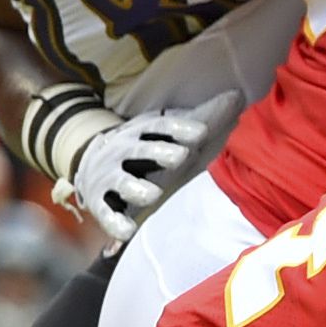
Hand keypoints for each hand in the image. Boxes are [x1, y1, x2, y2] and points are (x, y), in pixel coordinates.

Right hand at [64, 92, 235, 240]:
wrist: (88, 163)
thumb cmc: (143, 149)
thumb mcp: (166, 132)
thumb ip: (202, 119)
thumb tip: (237, 96)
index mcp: (142, 133)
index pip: (160, 127)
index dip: (179, 128)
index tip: (201, 132)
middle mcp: (123, 151)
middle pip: (140, 150)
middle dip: (158, 152)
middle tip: (181, 156)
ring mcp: (109, 177)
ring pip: (121, 181)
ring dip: (135, 187)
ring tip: (152, 194)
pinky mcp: (99, 201)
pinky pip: (106, 213)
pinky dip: (115, 222)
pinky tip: (128, 231)